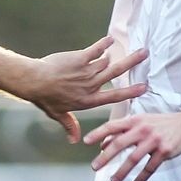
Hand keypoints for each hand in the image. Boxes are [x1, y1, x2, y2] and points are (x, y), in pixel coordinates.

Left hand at [28, 38, 147, 143]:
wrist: (35, 81)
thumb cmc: (45, 98)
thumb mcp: (58, 114)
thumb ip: (69, 125)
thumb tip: (74, 140)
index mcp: (89, 100)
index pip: (114, 96)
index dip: (130, 92)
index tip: (144, 87)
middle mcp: (91, 85)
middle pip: (116, 74)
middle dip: (132, 64)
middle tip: (145, 55)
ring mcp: (86, 71)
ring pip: (106, 61)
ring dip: (116, 55)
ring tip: (129, 49)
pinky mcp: (79, 59)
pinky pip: (95, 50)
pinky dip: (103, 44)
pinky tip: (110, 39)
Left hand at [82, 112, 180, 180]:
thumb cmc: (159, 124)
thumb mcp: (140, 122)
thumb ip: (122, 131)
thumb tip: (103, 144)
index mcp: (134, 121)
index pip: (112, 126)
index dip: (98, 133)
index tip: (86, 141)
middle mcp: (142, 130)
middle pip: (120, 144)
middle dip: (105, 157)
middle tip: (94, 167)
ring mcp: (153, 141)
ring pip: (134, 159)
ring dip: (122, 171)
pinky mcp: (164, 151)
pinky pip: (150, 167)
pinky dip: (142, 176)